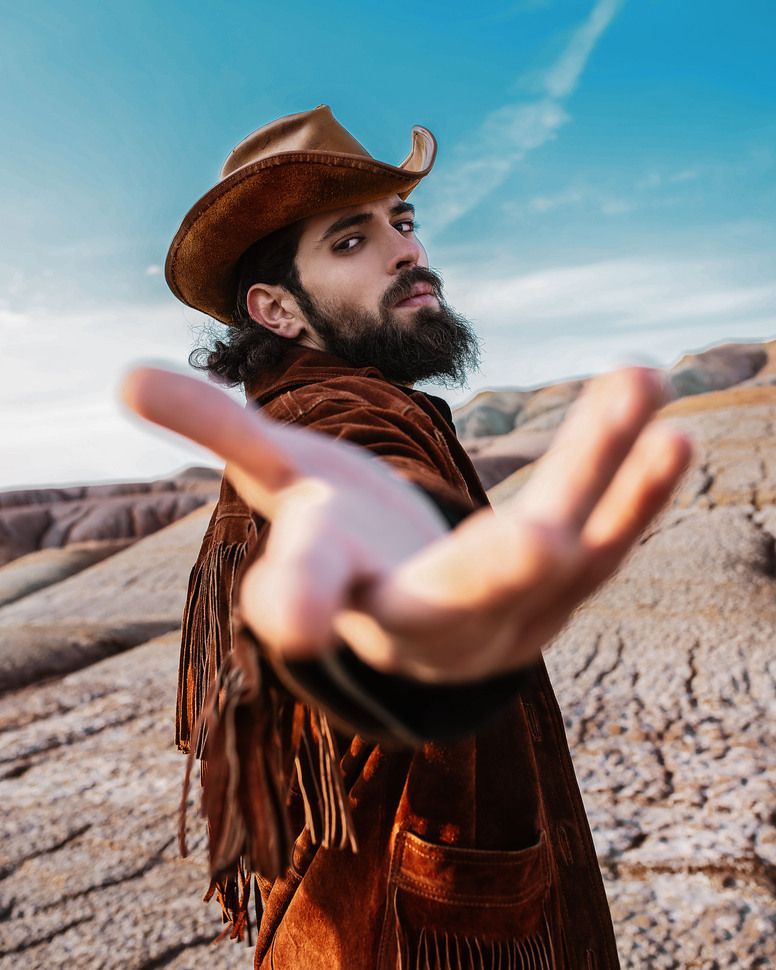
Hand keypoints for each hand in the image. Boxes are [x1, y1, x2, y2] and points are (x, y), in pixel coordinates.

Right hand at [120, 366, 690, 683]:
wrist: (424, 620)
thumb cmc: (346, 548)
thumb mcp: (282, 489)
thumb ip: (215, 434)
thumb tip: (122, 376)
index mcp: (345, 597)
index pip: (316, 598)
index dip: (303, 605)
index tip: (294, 621)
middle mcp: (431, 618)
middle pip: (460, 597)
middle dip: (494, 573)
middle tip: (533, 543)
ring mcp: (512, 612)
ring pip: (560, 552)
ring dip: (602, 475)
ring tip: (641, 384)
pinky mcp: (568, 585)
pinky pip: (609, 542)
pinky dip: (641, 493)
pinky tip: (673, 428)